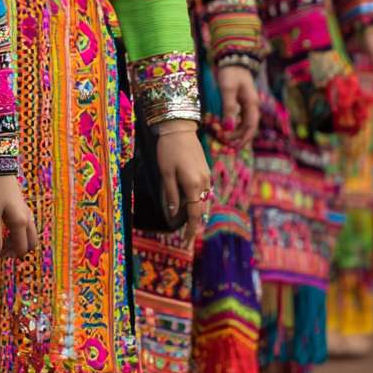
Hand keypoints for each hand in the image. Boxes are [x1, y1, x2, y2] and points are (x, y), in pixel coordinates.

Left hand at [0, 173, 37, 259]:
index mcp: (20, 223)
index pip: (20, 248)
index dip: (8, 255)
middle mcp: (27, 219)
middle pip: (30, 244)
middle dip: (16, 250)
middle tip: (0, 249)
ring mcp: (27, 213)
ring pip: (29, 235)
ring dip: (17, 241)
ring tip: (0, 238)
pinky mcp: (23, 208)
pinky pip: (25, 227)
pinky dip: (17, 233)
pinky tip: (3, 228)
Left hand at [155, 121, 210, 244]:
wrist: (180, 128)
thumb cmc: (168, 150)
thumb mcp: (165, 173)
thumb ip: (171, 194)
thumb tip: (173, 214)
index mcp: (193, 184)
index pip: (194, 214)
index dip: (190, 230)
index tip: (187, 243)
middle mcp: (203, 182)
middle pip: (201, 210)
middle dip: (194, 225)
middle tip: (186, 239)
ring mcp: (206, 176)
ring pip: (204, 201)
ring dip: (196, 213)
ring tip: (187, 226)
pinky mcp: (205, 170)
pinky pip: (204, 192)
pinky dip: (198, 202)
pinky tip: (190, 206)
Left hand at [216, 65, 259, 145]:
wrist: (233, 60)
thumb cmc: (230, 73)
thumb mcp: (228, 89)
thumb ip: (228, 108)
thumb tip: (228, 127)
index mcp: (251, 103)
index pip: (251, 126)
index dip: (243, 137)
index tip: (233, 145)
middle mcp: (251, 105)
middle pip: (249, 126)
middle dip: (240, 137)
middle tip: (228, 145)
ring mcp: (247, 104)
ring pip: (244, 123)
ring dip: (237, 132)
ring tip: (227, 140)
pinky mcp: (241, 102)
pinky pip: (240, 117)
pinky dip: (234, 124)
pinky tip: (226, 129)